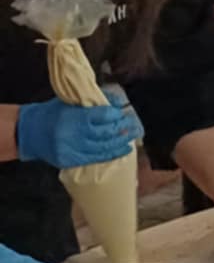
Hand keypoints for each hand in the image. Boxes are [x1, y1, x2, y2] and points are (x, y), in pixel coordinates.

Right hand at [15, 97, 142, 169]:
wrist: (30, 132)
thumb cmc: (53, 113)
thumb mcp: (72, 102)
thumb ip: (94, 101)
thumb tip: (118, 101)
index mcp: (74, 116)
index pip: (102, 116)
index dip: (115, 115)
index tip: (123, 113)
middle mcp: (73, 134)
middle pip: (104, 133)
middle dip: (121, 129)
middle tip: (134, 126)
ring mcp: (71, 149)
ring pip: (102, 147)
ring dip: (119, 143)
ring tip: (131, 138)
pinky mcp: (70, 160)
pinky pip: (94, 158)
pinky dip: (110, 154)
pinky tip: (122, 150)